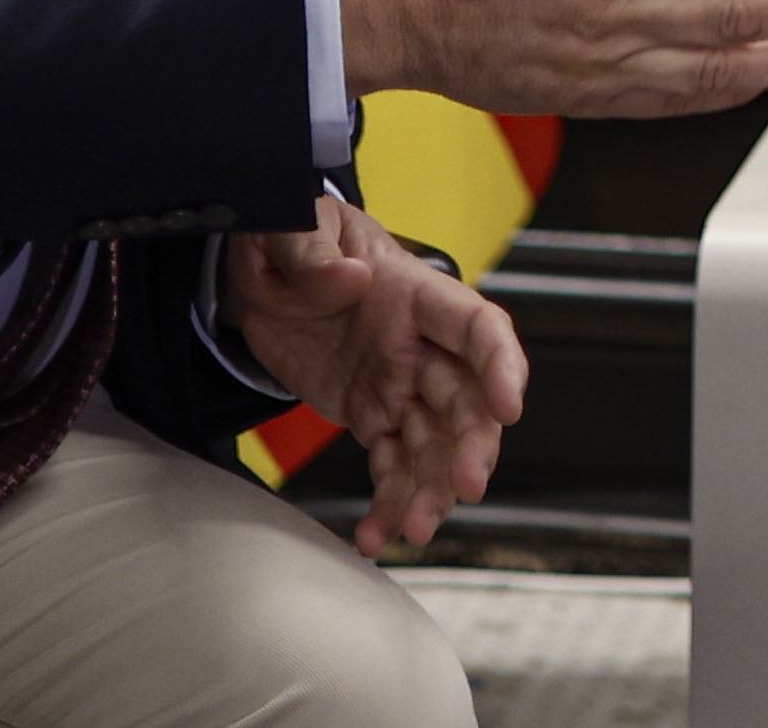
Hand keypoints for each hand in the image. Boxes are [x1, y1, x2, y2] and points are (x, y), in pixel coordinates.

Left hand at [220, 192, 529, 557]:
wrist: (257, 276)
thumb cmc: (285, 235)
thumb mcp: (288, 228)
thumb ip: (314, 251)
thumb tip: (351, 280)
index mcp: (412, 293)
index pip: (477, 327)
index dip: (502, 366)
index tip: (510, 408)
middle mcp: (418, 344)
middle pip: (466, 400)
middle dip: (472, 447)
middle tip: (465, 489)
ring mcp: (399, 384)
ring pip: (434, 446)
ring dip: (432, 490)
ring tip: (413, 530)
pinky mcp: (372, 415)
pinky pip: (392, 466)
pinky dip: (388, 504)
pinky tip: (376, 538)